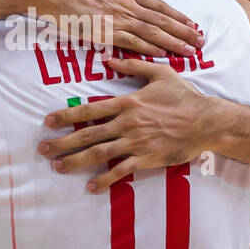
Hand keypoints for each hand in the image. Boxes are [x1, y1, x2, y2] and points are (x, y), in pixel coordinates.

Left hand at [38, 57, 209, 189]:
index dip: (67, 115)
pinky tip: (91, 187)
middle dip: (62, 142)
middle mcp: (127, 123)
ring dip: (76, 161)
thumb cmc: (184, 96)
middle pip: (88, 134)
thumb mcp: (160, 73)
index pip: (90, 110)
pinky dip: (105, 180)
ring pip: (99, 153)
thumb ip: (133, 66)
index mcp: (128, 103)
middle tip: (43, 148)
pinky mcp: (147, 159)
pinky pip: (121, 171)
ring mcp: (136, 142)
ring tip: (58, 166)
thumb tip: (109, 61)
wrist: (206, 121)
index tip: (48, 121)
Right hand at [41, 0, 201, 56]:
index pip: (157, 4)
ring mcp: (116, 18)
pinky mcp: (104, 32)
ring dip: (174, 43)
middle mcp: (125, 4)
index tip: (191, 22)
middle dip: (184, 31)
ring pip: (153, 33)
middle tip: (201, 41)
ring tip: (191, 52)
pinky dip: (149, 49)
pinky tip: (163, 56)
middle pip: (162, 20)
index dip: (176, 14)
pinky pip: (132, 42)